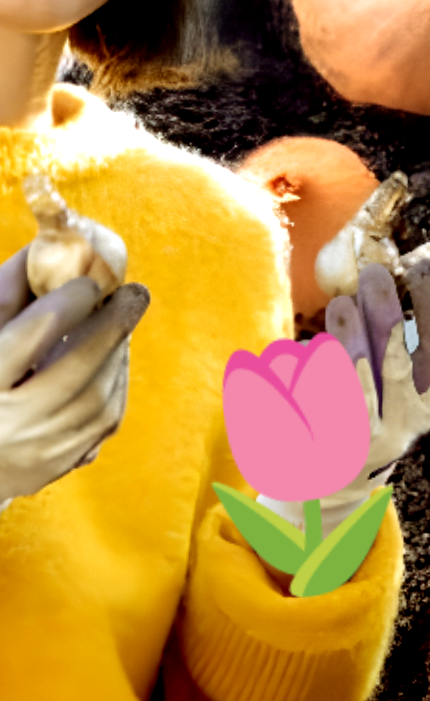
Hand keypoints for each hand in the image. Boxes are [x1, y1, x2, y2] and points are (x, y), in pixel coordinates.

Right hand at [0, 243, 148, 507]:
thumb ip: (6, 295)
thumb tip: (48, 248)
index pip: (31, 335)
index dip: (66, 304)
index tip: (89, 283)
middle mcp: (9, 424)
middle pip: (76, 369)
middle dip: (112, 327)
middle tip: (134, 293)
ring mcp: (37, 451)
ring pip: (98, 396)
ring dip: (117, 353)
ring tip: (120, 323)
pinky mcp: (59, 464)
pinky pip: (105, 419)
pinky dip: (115, 381)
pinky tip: (113, 357)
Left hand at [260, 258, 429, 534]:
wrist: (330, 490)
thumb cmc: (364, 419)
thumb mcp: (392, 392)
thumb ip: (396, 347)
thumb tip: (385, 275)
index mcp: (426, 407)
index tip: (423, 264)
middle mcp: (402, 428)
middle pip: (398, 366)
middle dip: (386, 315)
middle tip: (373, 274)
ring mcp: (363, 446)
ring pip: (356, 386)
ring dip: (349, 340)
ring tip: (339, 305)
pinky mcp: (323, 456)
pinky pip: (310, 409)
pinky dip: (302, 376)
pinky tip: (293, 355)